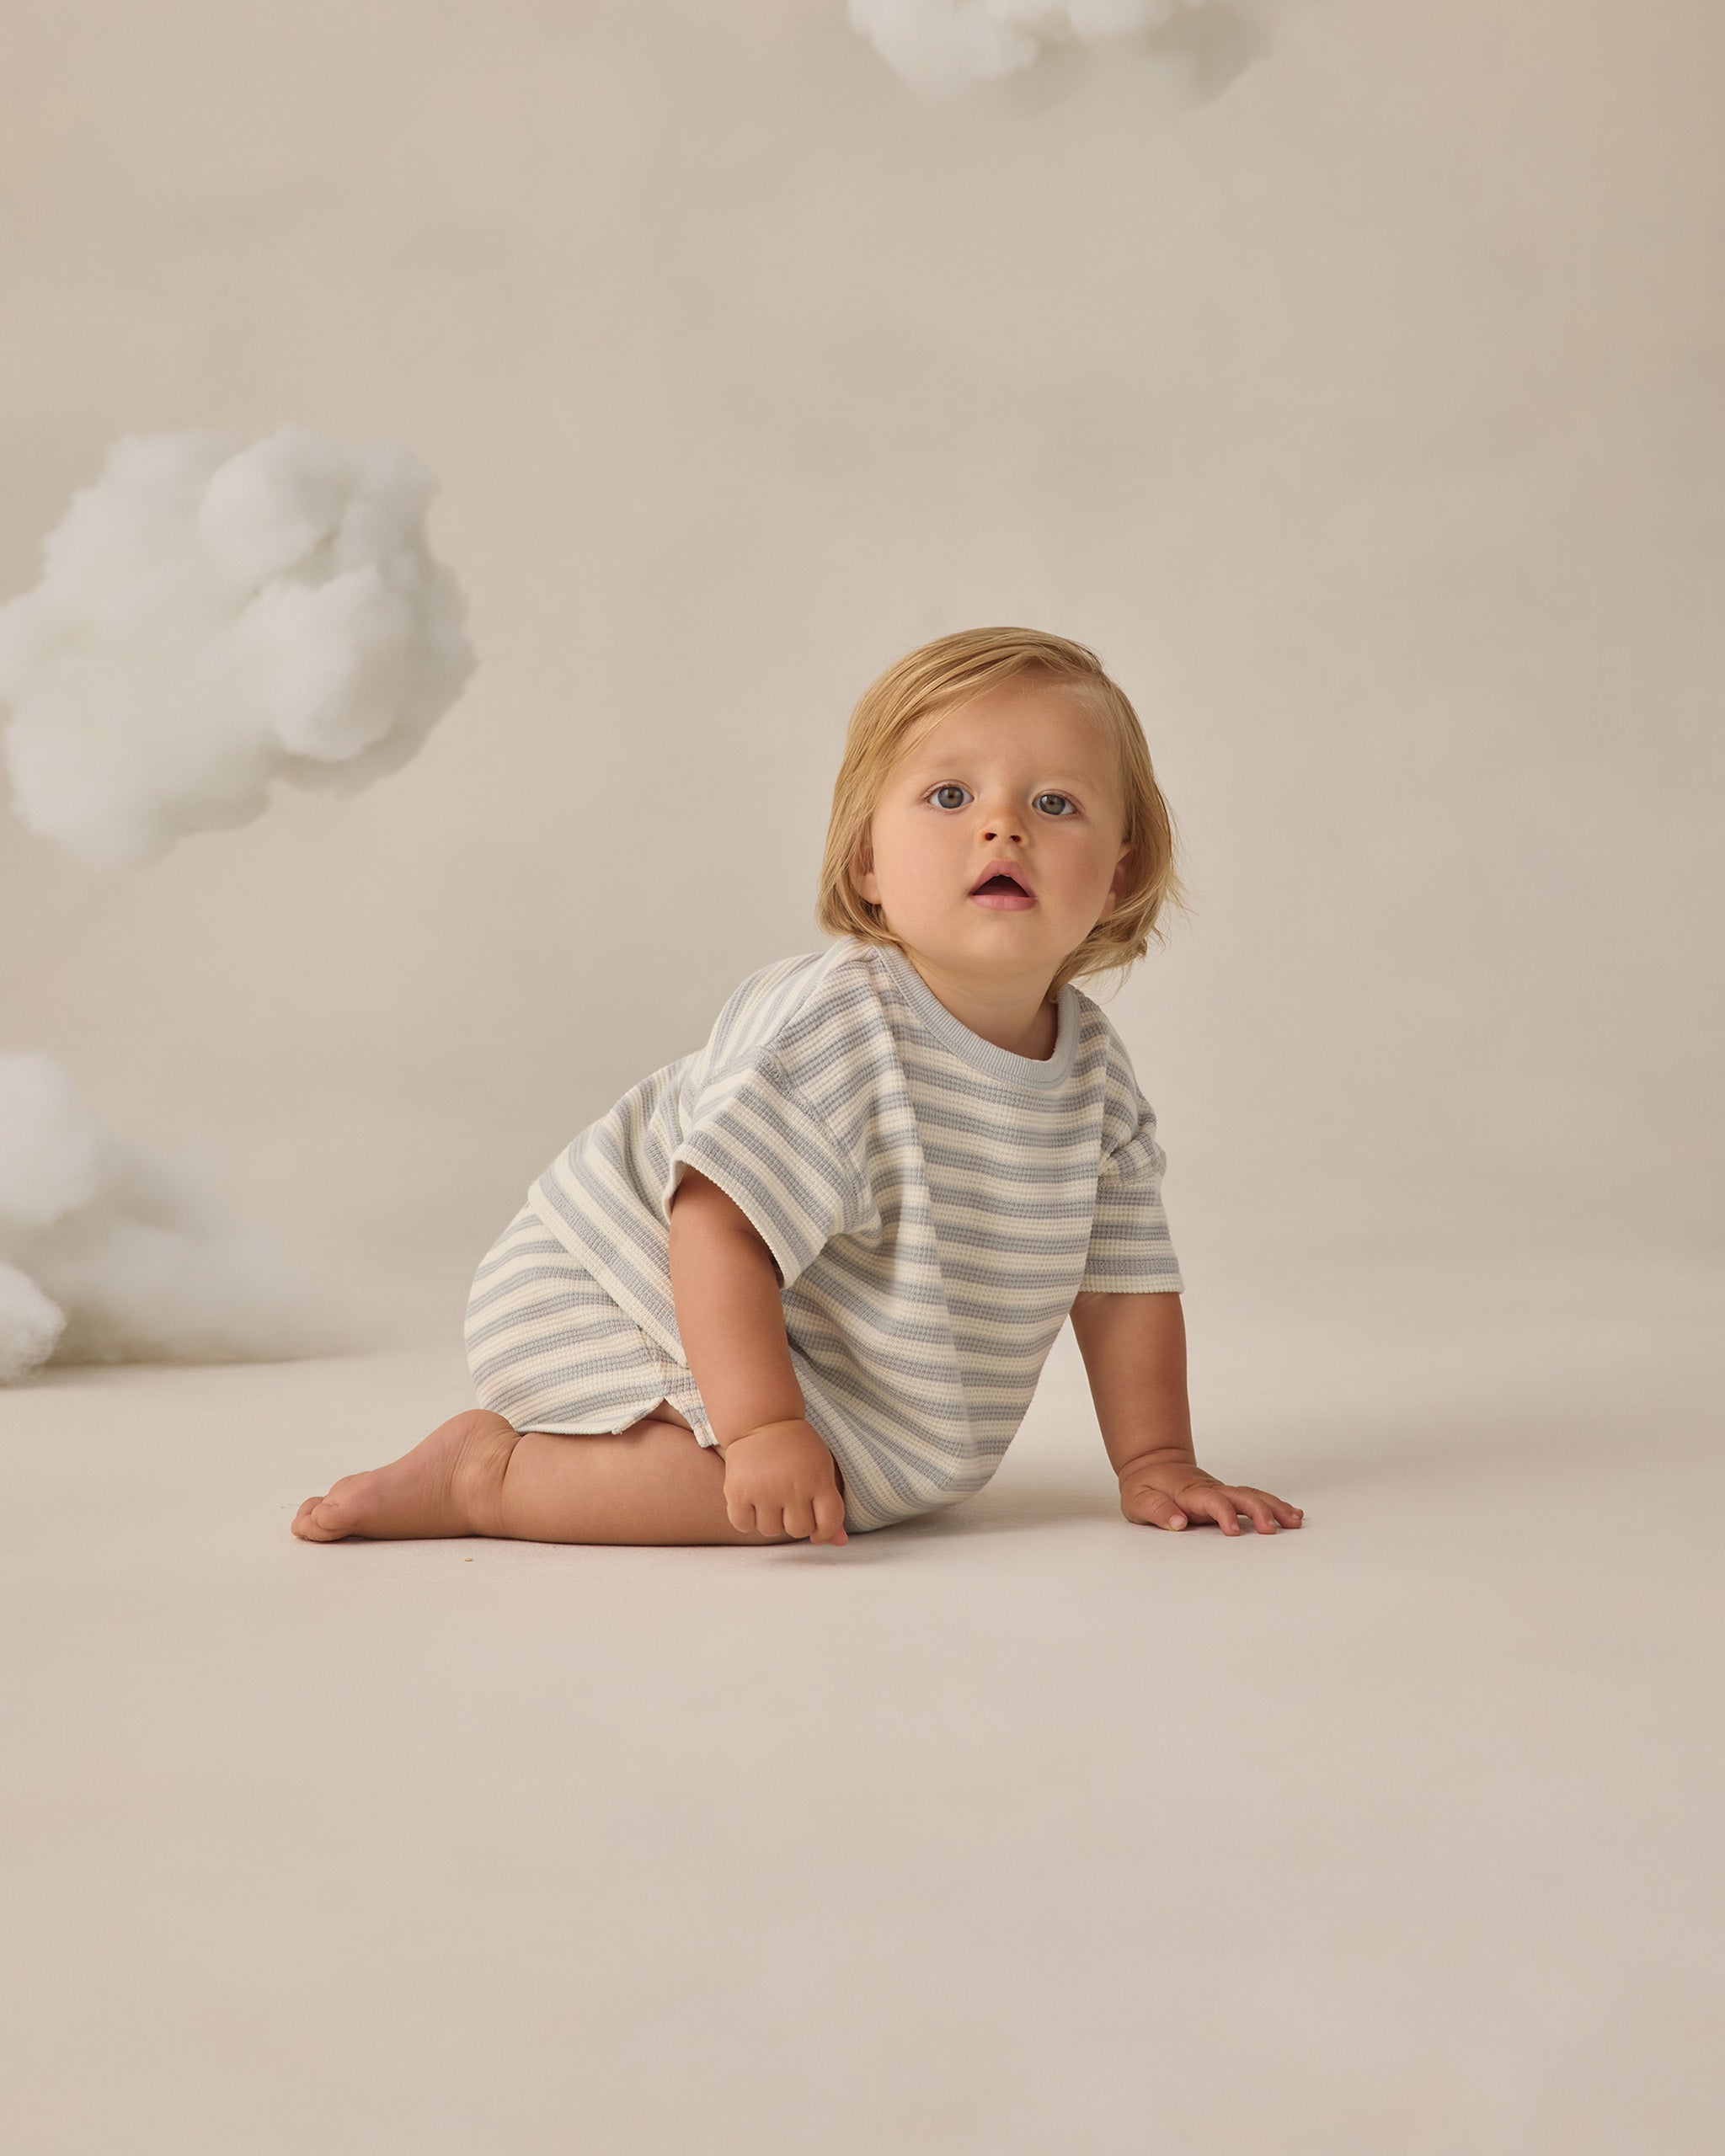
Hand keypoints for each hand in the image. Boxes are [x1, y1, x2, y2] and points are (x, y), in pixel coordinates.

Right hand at [720, 1419, 848, 1544]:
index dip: (826, 1531)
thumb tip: (840, 1543)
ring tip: (770, 1497)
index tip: (819, 1528)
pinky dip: (746, 1519)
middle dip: (796, 1522)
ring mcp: (764, 1489)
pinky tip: (752, 1500)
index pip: (830, 1522)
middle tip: (790, 1502)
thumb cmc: (797, 1448)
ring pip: (771, 1530)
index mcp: (818, 1479)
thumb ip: (831, 1506)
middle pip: (799, 1530)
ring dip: (771, 1520)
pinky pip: (743, 1525)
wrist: (762, 1420)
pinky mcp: (738, 1490)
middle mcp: (792, 1486)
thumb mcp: (822, 1469)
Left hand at [1119, 1456, 1302, 1536]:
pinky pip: (1254, 1498)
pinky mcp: (1227, 1496)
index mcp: (1189, 1492)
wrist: (1152, 1463)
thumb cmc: (1144, 1486)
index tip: (1234, 1532)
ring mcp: (1221, 1491)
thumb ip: (1157, 1510)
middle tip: (1272, 1529)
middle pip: (1240, 1496)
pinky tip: (1292, 1514)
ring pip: (1252, 1495)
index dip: (1223, 1514)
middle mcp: (1210, 1489)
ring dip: (1273, 1507)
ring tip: (1294, 1521)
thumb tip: (1177, 1523)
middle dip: (1258, 1511)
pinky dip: (1274, 1505)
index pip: (1211, 1501)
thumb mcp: (1138, 1499)